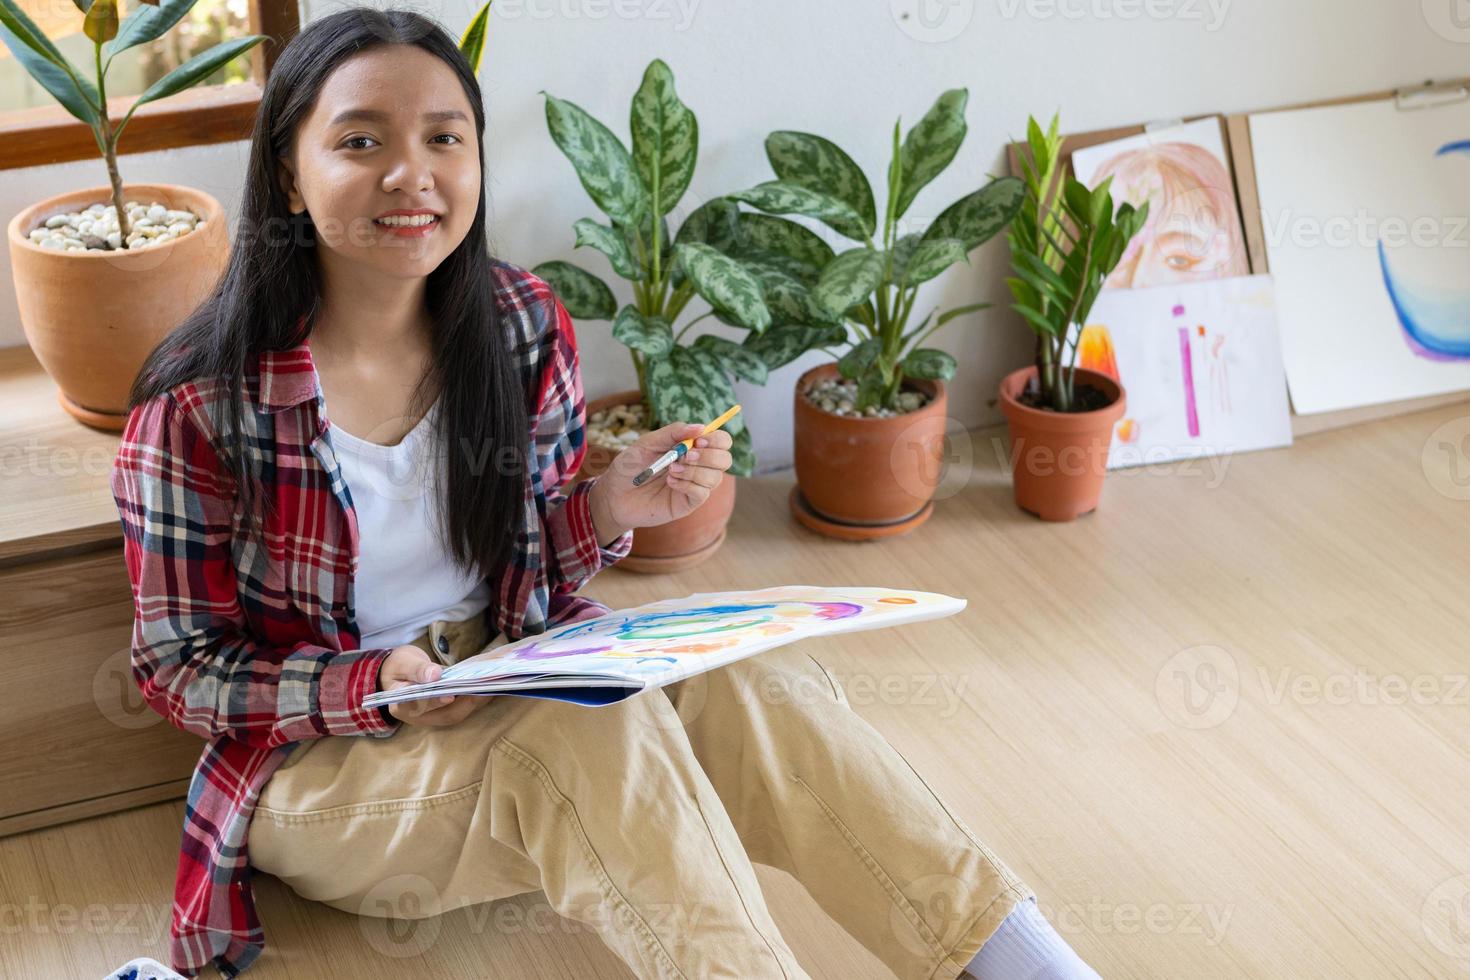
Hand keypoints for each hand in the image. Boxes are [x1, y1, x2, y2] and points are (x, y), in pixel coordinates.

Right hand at [377, 645, 489, 726]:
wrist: (399, 673)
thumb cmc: (399, 666)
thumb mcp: (403, 662)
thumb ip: (417, 669)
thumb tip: (434, 675)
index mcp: (401, 705)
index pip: (419, 706)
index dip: (435, 702)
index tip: (450, 695)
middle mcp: (418, 716)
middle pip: (445, 715)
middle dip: (466, 703)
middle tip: (483, 688)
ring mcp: (432, 717)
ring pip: (456, 714)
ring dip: (475, 702)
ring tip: (491, 687)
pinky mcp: (443, 712)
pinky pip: (460, 709)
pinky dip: (474, 699)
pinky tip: (487, 687)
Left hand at [592, 422, 734, 530]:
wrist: (614, 494)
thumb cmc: (630, 466)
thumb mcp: (648, 442)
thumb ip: (673, 432)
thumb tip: (701, 427)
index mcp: (692, 447)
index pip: (721, 441)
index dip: (717, 439)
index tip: (699, 440)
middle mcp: (698, 466)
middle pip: (725, 459)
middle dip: (709, 456)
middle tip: (686, 456)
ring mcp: (694, 485)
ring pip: (715, 477)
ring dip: (694, 471)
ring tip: (671, 470)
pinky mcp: (688, 503)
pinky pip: (702, 493)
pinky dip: (687, 485)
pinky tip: (670, 482)